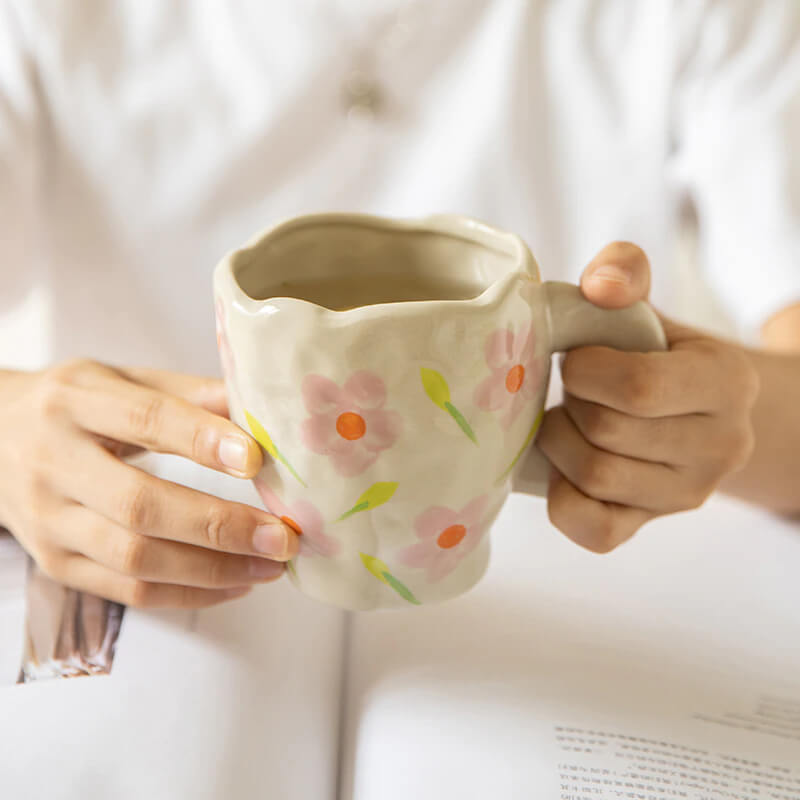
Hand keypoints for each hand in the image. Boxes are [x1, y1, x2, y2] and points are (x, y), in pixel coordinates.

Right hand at [0, 360, 297, 606]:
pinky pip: (127, 590)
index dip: (201, 440)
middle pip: (140, 505)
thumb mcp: (120, 380)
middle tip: (282, 536)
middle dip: (219, 526)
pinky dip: (189, 593)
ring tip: (271, 565)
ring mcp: (49, 521)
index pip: (143, 419)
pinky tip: (236, 583)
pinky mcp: (56, 563)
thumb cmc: (74, 407)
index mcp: (76, 402)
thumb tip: (260, 406)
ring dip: (213, 569)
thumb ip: (188, 393)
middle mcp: (55, 462)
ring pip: (136, 558)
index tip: (256, 459)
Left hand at [536, 242, 759, 551]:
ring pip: (594, 478)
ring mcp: (687, 494)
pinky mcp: (650, 524)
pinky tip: (563, 467)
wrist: (685, 411)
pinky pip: (594, 529)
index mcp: (727, 382)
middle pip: (607, 432)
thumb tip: (600, 286)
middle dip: (571, 403)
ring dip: (560, 444)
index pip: (639, 388)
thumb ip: (624, 273)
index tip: (579, 358)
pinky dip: (563, 498)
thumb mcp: (646, 307)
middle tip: (572, 392)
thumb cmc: (651, 354)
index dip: (586, 371)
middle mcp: (721, 446)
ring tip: (569, 421)